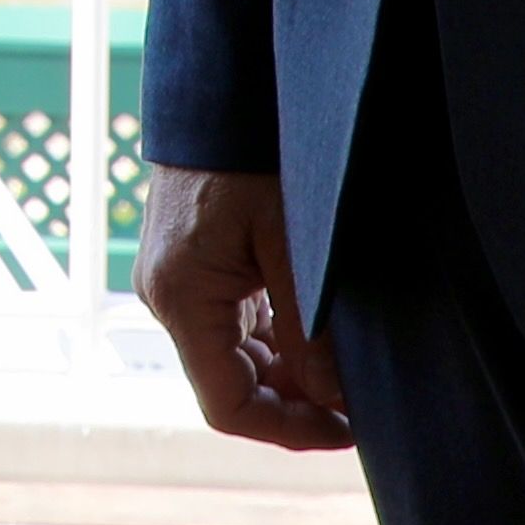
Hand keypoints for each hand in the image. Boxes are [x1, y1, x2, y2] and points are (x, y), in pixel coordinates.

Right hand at [133, 166, 351, 450]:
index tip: (346, 429)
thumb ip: (306, 330)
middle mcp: (166, 299)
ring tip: (344, 369)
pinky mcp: (191, 268)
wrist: (216, 94)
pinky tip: (314, 334)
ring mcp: (176, 284)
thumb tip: (335, 400)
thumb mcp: (289, 244)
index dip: (288, 430)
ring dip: (287, 373)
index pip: (227, 405)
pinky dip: (274, 341)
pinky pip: (231, 326)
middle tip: (358, 403)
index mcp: (182, 299)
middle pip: (230, 385)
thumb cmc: (249, 156)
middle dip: (295, 403)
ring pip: (234, 358)